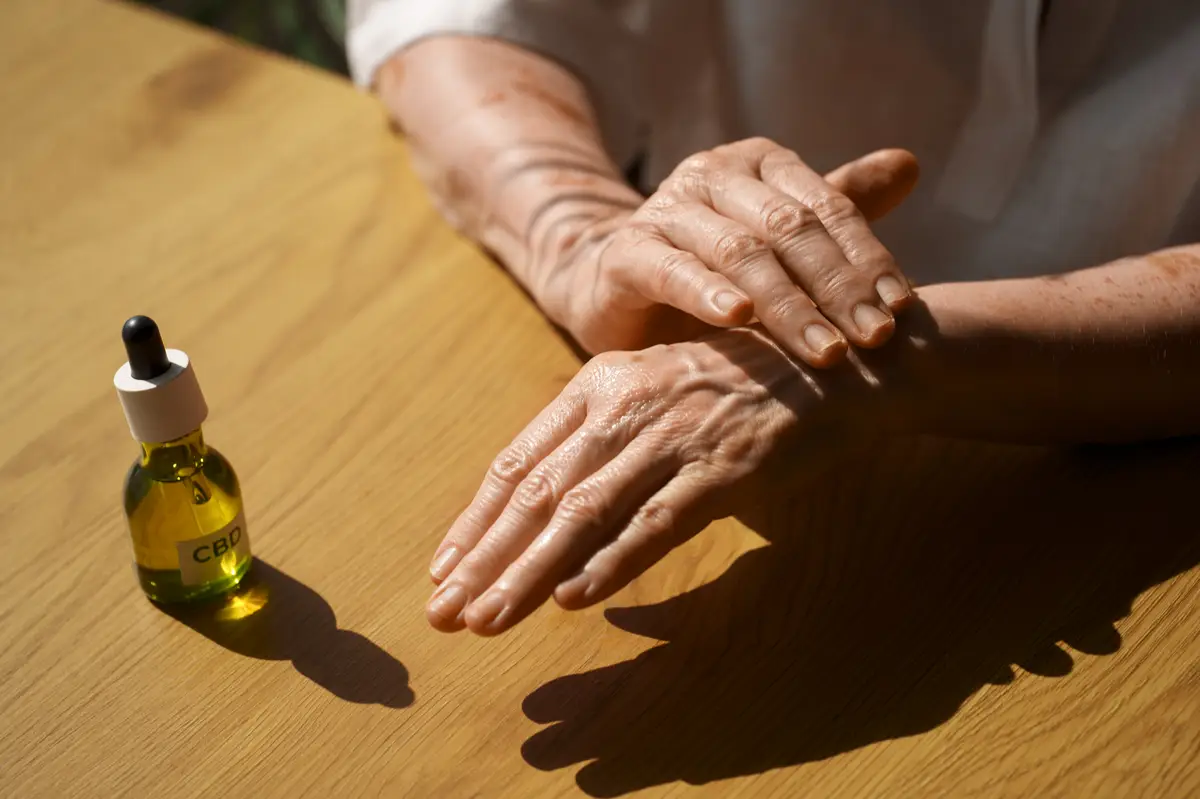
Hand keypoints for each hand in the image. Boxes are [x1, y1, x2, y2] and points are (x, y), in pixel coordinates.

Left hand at [425, 328, 899, 634]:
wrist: (833, 370)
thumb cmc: (736, 389)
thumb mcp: (654, 397)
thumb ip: (600, 443)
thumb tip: (550, 512)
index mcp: (597, 386)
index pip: (518, 462)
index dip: (476, 520)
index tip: (442, 570)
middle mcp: (624, 407)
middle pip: (538, 494)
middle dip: (485, 560)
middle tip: (443, 614)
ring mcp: (673, 436)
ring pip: (584, 514)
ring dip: (530, 573)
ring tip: (488, 621)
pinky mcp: (723, 469)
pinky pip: (657, 523)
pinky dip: (612, 562)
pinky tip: (574, 599)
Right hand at [537, 141, 919, 364]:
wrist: (616, 290)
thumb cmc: (713, 269)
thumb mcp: (780, 241)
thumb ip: (839, 208)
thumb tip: (910, 163)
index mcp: (760, 164)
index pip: (827, 207)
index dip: (868, 257)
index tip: (902, 309)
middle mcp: (713, 175)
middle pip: (788, 228)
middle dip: (838, 286)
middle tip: (875, 338)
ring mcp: (666, 210)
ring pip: (738, 252)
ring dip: (787, 304)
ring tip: (825, 349)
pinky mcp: (626, 253)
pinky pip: (672, 270)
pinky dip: (707, 293)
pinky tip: (738, 319)